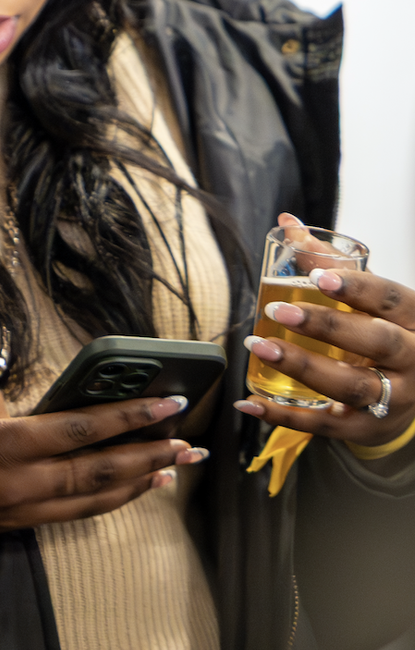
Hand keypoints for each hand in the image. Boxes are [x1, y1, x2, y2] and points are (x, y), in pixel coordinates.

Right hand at [0, 377, 201, 545]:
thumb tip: (17, 409)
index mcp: (3, 447)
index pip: (79, 429)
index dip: (126, 415)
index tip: (166, 403)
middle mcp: (22, 484)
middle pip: (100, 470)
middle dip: (149, 453)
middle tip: (190, 441)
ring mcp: (19, 510)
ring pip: (94, 498)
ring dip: (139, 483)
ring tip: (174, 467)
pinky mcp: (11, 523)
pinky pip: (73, 512)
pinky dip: (107, 501)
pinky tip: (127, 491)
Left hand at [237, 254, 414, 449]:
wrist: (410, 392)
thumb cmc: (383, 333)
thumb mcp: (369, 301)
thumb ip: (328, 263)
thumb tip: (287, 221)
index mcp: (414, 321)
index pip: (393, 300)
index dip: (359, 288)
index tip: (321, 278)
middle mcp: (412, 360)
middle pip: (377, 342)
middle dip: (327, 326)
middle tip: (278, 311)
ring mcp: (395, 399)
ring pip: (353, 386)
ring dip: (303, 366)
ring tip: (260, 346)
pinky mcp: (368, 428)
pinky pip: (326, 426)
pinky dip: (284, 416)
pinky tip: (250, 401)